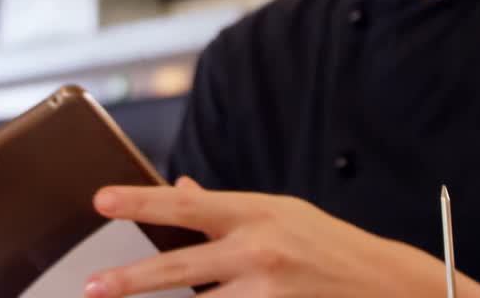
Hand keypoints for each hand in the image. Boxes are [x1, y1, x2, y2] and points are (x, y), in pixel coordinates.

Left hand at [84, 177, 479, 296]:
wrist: (386, 282)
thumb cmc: (327, 243)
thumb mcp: (279, 213)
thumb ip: (226, 211)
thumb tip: (182, 192)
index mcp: (256, 212)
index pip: (187, 206)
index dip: (141, 202)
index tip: (101, 200)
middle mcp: (258, 251)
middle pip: (180, 268)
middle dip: (131, 281)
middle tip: (93, 288)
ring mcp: (267, 292)